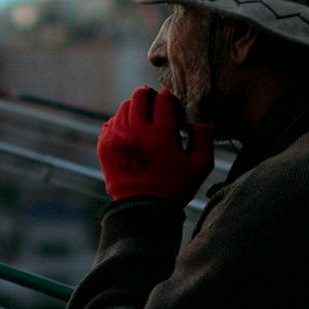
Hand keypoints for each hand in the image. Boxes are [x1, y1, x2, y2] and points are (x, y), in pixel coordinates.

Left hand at [97, 86, 215, 202]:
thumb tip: (203, 116)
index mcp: (161, 134)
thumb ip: (204, 136)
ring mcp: (117, 138)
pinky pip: (111, 122)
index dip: (170, 100)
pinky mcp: (104, 146)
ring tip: (144, 122)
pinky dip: (121, 123)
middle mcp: (136, 132)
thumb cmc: (174, 189)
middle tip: (156, 107)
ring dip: (136, 109)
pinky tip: (131, 134)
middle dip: (150, 97)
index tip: (173, 108)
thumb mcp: (200, 165)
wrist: (142, 211)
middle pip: (140, 96)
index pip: (163, 99)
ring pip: (124, 107)